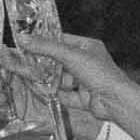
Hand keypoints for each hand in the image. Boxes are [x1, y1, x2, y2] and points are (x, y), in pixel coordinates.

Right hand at [0, 30, 132, 123]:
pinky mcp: (82, 98)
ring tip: (32, 79)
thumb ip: (46, 47)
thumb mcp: (70, 55)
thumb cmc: (101, 74)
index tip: (27, 43)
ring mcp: (84, 81)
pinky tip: (42, 93)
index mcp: (87, 47)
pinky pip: (64, 95)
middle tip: (25, 63)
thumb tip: (24, 38)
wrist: (115, 101)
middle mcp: (86, 63)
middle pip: (58, 62)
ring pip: (60, 79)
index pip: (61, 41)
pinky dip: (54, 94)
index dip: (45, 42)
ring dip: (48, 80)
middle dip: (43, 64)